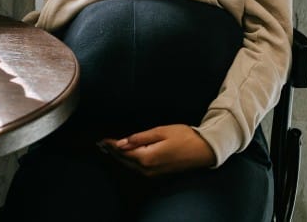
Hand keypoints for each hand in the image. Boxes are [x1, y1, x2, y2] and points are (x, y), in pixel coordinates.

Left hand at [97, 124, 215, 176]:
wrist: (203, 150)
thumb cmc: (184, 137)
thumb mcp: (161, 132)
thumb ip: (140, 138)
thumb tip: (121, 143)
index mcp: (147, 158)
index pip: (123, 152)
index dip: (111, 145)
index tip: (102, 139)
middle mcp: (148, 169)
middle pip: (124, 161)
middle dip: (113, 152)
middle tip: (102, 143)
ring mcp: (153, 173)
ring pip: (130, 166)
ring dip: (120, 157)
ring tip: (110, 147)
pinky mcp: (158, 173)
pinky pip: (138, 168)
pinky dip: (130, 161)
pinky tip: (127, 153)